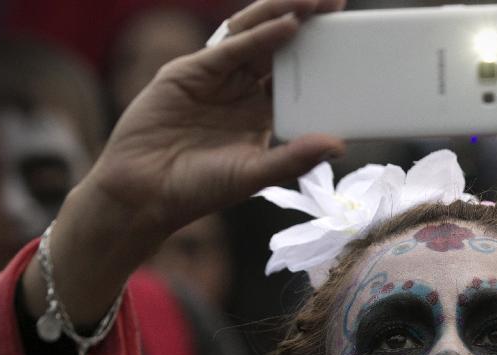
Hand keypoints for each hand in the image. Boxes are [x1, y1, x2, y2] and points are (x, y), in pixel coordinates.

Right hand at [90, 0, 346, 236]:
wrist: (143, 194)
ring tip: (315, 0)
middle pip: (280, 49)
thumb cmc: (198, 190)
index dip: (323, 59)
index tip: (353, 43)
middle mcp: (240, 91)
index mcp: (260, 114)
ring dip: (284, 15)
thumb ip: (294, 158)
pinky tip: (287, 25)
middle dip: (308, 23)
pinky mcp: (189, 72)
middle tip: (338, 4)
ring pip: (255, 37)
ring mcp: (214, 78)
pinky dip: (258, 36)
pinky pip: (229, 49)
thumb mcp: (254, 175)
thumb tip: (339, 145)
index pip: (299, 79)